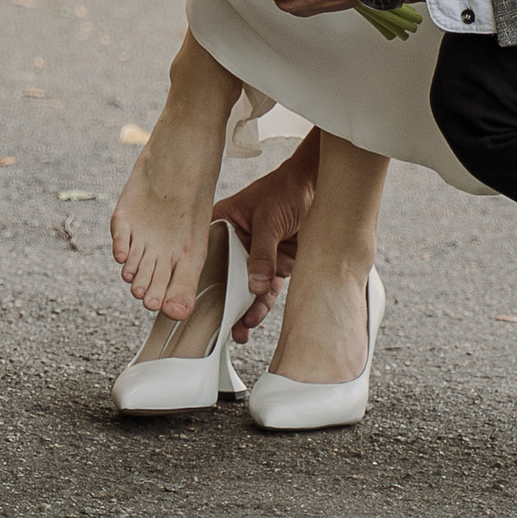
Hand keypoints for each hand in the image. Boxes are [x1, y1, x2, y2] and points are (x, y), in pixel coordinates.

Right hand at [218, 130, 318, 334]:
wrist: (319, 186)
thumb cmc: (287, 189)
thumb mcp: (269, 218)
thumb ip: (262, 253)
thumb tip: (255, 286)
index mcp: (224, 222)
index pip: (208, 253)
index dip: (202, 278)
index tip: (197, 303)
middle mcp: (236, 241)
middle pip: (225, 276)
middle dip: (223, 301)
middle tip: (219, 326)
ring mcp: (256, 256)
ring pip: (245, 288)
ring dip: (242, 310)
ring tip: (237, 331)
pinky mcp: (275, 266)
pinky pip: (266, 290)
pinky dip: (261, 305)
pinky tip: (253, 319)